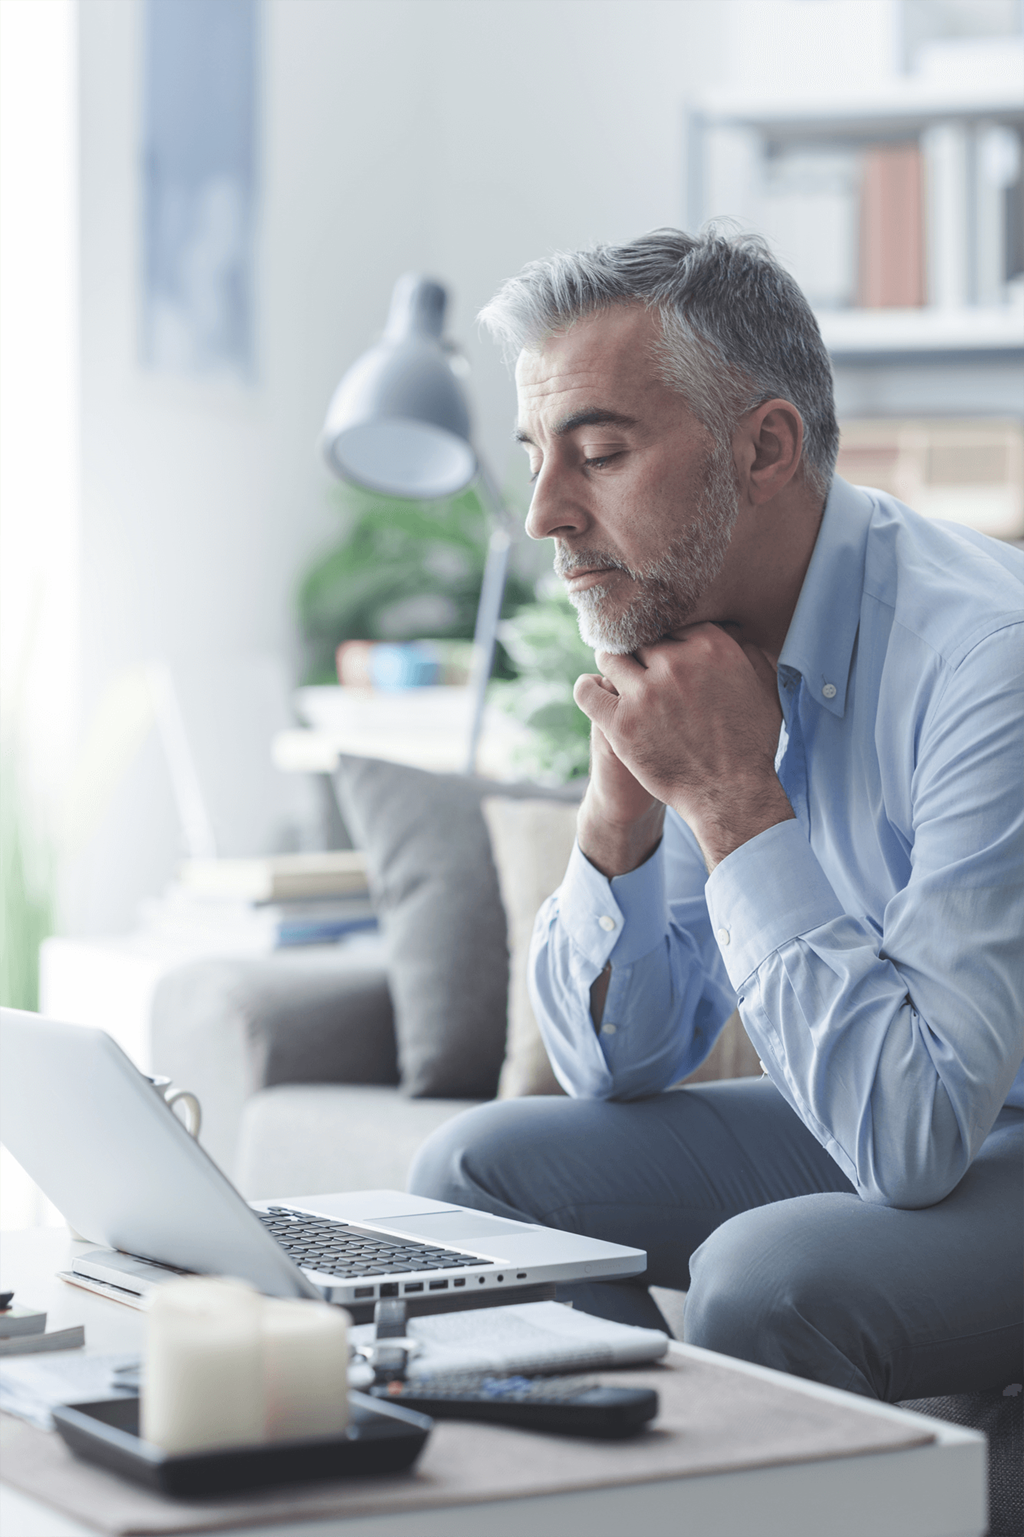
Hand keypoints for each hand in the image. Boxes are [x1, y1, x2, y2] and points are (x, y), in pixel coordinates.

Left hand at [573, 624, 793, 870]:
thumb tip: (734, 632)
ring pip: (610, 657)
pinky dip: (588, 688)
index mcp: (711, 646)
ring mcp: (645, 693)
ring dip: (613, 666)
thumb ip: (749, 653)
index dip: (666, 638)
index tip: (664, 653)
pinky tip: (595, 692)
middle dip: (642, 653)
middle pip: (640, 638)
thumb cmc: (752, 743)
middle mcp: (676, 663)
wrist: (732, 794)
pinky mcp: (621, 723)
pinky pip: (587, 690)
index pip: (671, 623)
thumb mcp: (765, 689)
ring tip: (619, 680)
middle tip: (642, 670)